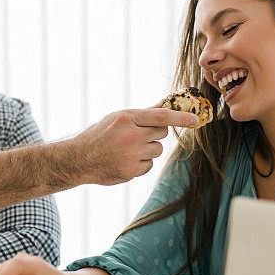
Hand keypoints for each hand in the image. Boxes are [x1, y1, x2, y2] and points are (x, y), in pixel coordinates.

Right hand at [72, 105, 198, 184]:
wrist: (79, 159)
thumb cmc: (100, 134)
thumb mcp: (118, 118)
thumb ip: (143, 113)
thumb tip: (166, 103)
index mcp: (126, 118)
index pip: (160, 116)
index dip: (180, 118)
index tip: (195, 119)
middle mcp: (130, 136)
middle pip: (162, 133)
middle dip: (155, 133)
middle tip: (139, 134)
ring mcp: (131, 156)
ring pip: (157, 150)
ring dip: (148, 149)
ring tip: (129, 149)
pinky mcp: (131, 172)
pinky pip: (149, 165)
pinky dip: (142, 163)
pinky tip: (126, 160)